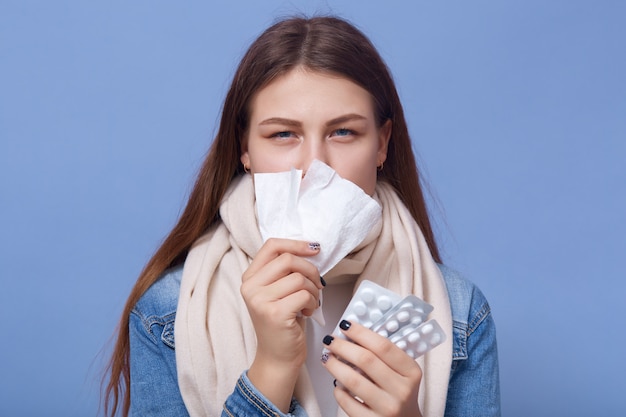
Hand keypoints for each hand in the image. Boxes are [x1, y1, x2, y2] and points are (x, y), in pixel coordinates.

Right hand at [241, 238, 322, 411]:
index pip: (272, 246)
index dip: (296, 244)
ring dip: (313, 290)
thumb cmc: (283, 322)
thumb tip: (310, 248)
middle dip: (310, 270)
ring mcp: (260, 300)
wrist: (277, 357)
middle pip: (288, 259)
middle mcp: (250, 287)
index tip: (314, 248)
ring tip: (310, 302)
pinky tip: (308, 312)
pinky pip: (304, 294)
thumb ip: (284, 270)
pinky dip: (313, 302)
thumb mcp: (277, 290)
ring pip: (299, 278)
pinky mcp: (275, 313)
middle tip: (316, 285)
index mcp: (250, 277)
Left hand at [322, 321, 422, 416]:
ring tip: (327, 358)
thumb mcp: (403, 372)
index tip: (346, 325)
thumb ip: (385, 355)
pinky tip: (337, 383)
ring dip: (335, 366)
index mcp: (411, 372)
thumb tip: (352, 334)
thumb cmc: (399, 392)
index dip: (361, 333)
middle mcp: (402, 390)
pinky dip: (338, 390)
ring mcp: (388, 408)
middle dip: (343, 346)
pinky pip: (347, 402)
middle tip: (330, 340)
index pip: (383, 346)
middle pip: (366, 360)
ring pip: (353, 381)